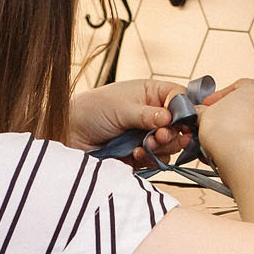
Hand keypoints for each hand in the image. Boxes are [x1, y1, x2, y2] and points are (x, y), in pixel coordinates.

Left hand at [66, 77, 191, 161]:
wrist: (69, 134)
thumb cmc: (92, 110)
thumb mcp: (122, 108)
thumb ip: (148, 115)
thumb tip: (171, 119)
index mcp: (151, 94)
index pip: (179, 99)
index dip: (185, 110)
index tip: (182, 122)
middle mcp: (153, 114)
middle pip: (180, 126)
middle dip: (173, 133)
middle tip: (160, 136)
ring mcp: (147, 134)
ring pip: (171, 145)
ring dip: (161, 147)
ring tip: (146, 144)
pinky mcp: (141, 154)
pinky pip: (157, 160)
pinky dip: (150, 158)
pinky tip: (135, 153)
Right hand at [194, 78, 253, 158]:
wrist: (241, 157)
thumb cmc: (226, 131)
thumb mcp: (204, 114)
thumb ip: (202, 110)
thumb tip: (200, 113)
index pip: (236, 87)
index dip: (218, 97)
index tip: (207, 106)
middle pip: (245, 107)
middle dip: (227, 117)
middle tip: (212, 125)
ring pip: (251, 126)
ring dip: (235, 132)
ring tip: (218, 142)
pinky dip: (243, 145)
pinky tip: (228, 152)